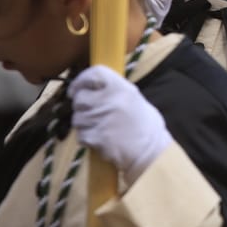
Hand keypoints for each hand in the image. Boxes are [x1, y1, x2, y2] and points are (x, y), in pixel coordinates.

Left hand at [68, 65, 171, 188]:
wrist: (151, 153)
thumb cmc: (144, 126)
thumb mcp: (134, 99)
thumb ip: (113, 91)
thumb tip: (90, 88)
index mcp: (122, 88)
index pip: (94, 74)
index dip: (81, 80)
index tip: (75, 89)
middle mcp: (110, 100)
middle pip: (80, 98)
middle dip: (81, 106)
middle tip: (91, 113)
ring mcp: (102, 119)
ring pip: (77, 118)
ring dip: (84, 124)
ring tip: (99, 128)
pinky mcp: (96, 137)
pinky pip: (81, 135)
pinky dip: (87, 138)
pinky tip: (100, 140)